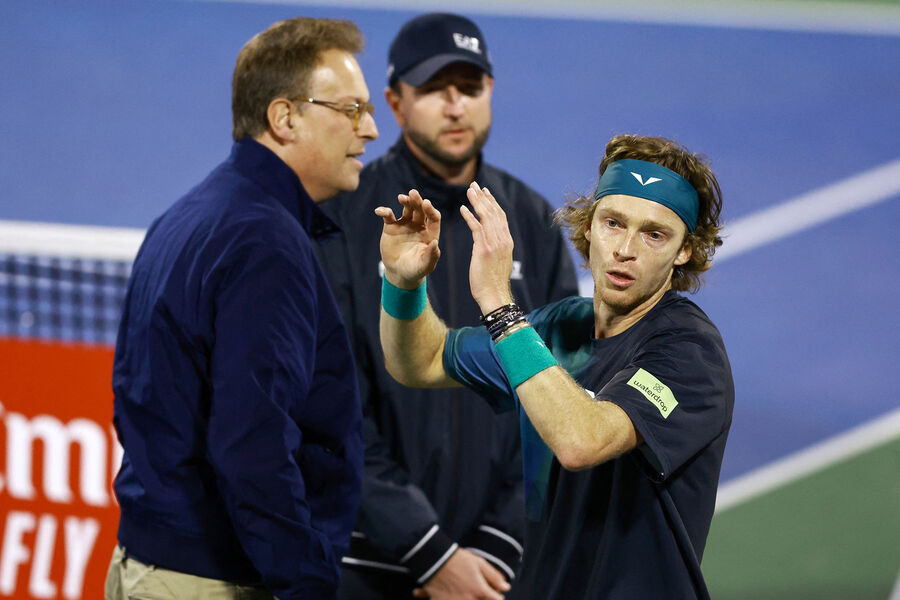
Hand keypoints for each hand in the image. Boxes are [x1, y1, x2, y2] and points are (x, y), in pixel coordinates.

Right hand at [376, 189, 441, 288]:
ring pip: (407, 209)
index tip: (426, 204)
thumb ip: (431, 256)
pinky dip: (384, 212)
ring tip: (402, 198)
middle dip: (417, 201)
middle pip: (420, 209)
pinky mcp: (391, 227)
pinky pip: (388, 216)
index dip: (430, 210)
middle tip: (414, 193)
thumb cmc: (415, 270)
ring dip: (405, 201)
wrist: (398, 272)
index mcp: (430, 233)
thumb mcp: (424, 266)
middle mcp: (419, 226)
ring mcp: (405, 225)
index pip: (434, 218)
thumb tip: (435, 243)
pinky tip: (380, 211)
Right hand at [411, 548, 509, 599]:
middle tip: (477, 590)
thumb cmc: (457, 559)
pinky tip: (453, 593)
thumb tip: (506, 587)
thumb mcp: (478, 563)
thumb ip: (494, 576)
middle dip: (483, 597)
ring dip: (469, 598)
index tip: (494, 592)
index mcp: (480, 590)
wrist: (433, 560)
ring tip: (464, 590)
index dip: (497, 595)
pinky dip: (455, 599)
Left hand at [460, 182, 514, 313]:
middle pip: (494, 212)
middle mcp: (502, 240)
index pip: (500, 217)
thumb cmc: (494, 283)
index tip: (485, 193)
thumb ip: (497, 250)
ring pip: (486, 217)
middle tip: (475, 185)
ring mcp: (494, 244)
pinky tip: (462, 209)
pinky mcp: (483, 249)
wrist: (494, 295)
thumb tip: (493, 245)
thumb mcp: (499, 262)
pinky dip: (470, 216)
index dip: (493, 203)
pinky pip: (476, 228)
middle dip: (484, 197)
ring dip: (477, 202)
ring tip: (469, 191)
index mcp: (507, 242)